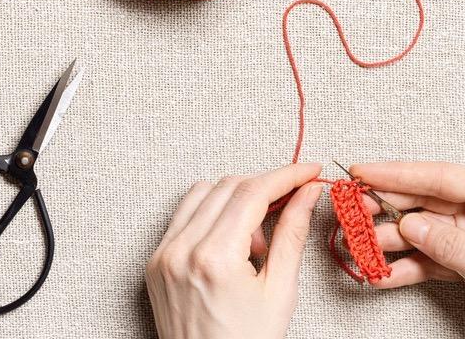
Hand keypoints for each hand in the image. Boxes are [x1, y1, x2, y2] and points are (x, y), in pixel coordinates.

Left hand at [145, 164, 322, 338]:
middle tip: (292, 203)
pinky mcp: (154, 261)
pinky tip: (231, 241)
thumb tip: (307, 194)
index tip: (310, 171)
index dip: (286, 176)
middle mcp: (181, 250)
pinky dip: (210, 214)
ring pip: (202, 193)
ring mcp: (162, 254)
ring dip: (236, 199)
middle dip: (265, 187)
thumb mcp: (279, 292)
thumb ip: (292, 235)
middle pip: (228, 186)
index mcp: (214, 258)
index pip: (253, 192)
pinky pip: (183, 216)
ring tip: (257, 239)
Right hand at [351, 161, 464, 338]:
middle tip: (350, 212)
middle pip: (429, 201)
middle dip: (387, 208)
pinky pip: (436, 259)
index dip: (397, 173)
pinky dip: (411, 267)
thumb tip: (409, 224)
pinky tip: (385, 272)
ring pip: (427, 231)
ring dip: (393, 241)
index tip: (360, 171)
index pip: (441, 176)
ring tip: (359, 246)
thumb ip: (451, 245)